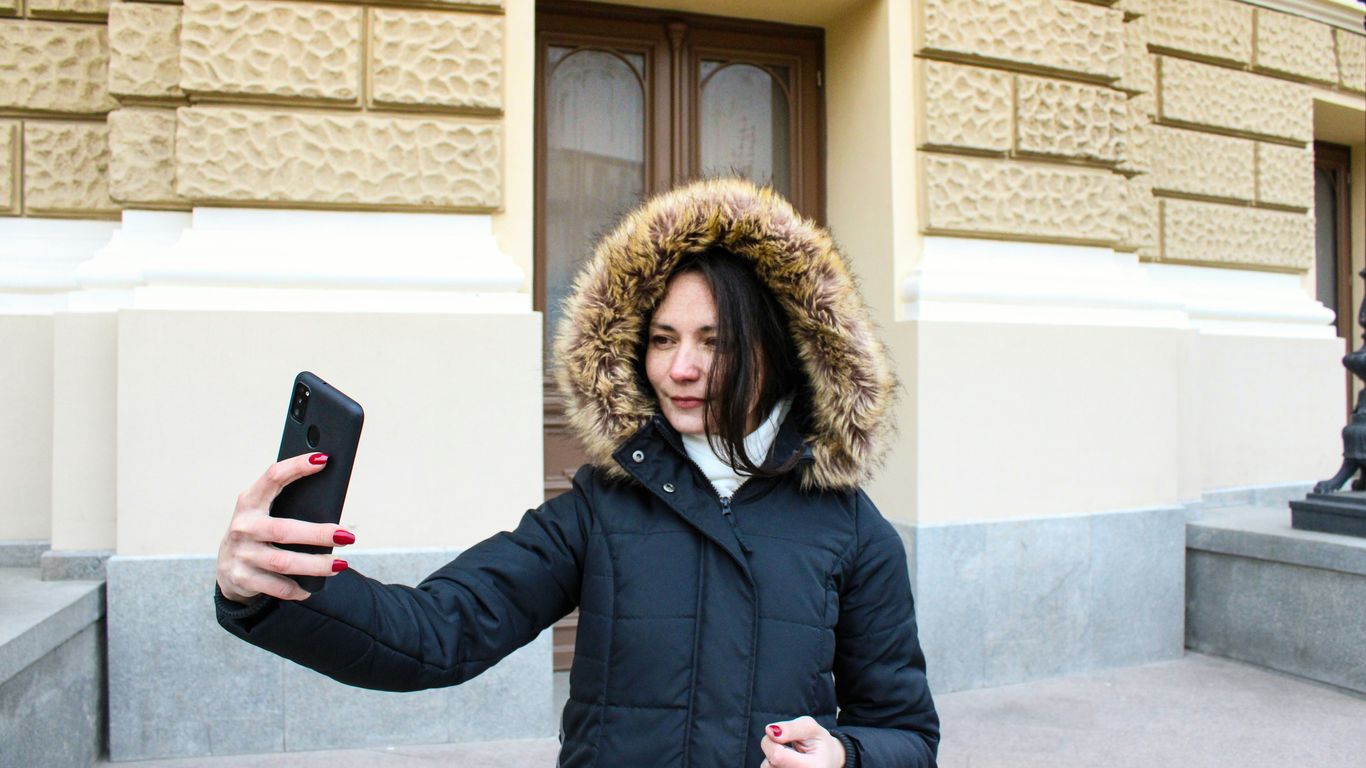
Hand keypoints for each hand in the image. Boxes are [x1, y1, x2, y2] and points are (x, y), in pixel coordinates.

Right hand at [216, 452, 354, 603]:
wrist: (227, 565)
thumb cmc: (259, 530)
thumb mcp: (265, 511)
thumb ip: (288, 502)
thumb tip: (330, 497)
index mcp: (250, 502)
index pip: (273, 478)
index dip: (296, 467)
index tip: (323, 460)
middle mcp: (243, 526)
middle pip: (284, 530)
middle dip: (318, 534)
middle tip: (347, 536)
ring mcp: (241, 553)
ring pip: (283, 562)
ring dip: (315, 565)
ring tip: (339, 564)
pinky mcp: (242, 578)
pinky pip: (276, 586)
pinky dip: (295, 589)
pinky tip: (310, 589)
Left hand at [759, 716, 845, 767]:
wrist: (827, 759)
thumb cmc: (819, 742)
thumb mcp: (811, 728)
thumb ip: (791, 728)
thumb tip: (769, 731)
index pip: (777, 756)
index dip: (772, 741)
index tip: (780, 735)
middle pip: (769, 763)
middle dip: (772, 747)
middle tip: (789, 745)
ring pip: (767, 767)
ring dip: (772, 756)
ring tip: (790, 755)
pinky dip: (774, 762)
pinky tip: (786, 761)